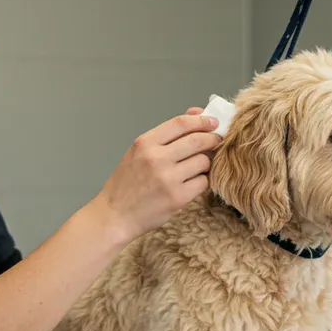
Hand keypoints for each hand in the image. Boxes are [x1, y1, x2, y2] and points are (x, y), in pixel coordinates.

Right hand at [91, 107, 220, 242]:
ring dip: (205, 164)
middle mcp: (156, 158)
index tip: (212, 121)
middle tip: (216, 141)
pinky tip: (191, 184)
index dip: (201, 120)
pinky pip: (202, 183)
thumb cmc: (126, 184)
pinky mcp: (177, 198)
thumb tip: (195, 115)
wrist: (115, 215)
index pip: (181, 123)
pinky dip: (200, 182)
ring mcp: (168, 179)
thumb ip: (164, 136)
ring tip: (196, 169)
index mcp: (145, 143)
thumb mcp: (137, 153)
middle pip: (197, 140)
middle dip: (212, 139)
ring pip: (203, 162)